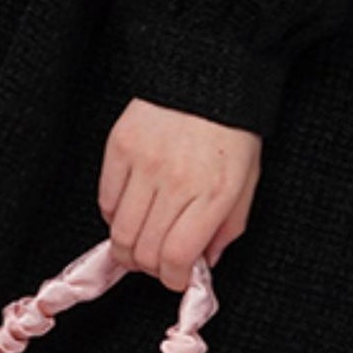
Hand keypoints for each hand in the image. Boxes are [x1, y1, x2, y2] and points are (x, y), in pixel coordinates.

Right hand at [98, 97, 261, 291]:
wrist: (209, 73)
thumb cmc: (232, 130)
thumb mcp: (247, 183)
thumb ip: (228, 228)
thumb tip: (205, 263)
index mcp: (213, 193)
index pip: (177, 256)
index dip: (173, 279)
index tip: (177, 278)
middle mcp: (175, 181)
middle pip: (144, 250)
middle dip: (150, 268)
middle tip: (159, 263)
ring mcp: (144, 164)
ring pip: (120, 231)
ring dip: (127, 249)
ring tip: (139, 244)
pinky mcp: (119, 147)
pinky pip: (105, 200)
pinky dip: (113, 216)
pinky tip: (129, 212)